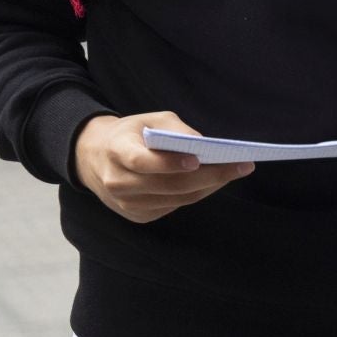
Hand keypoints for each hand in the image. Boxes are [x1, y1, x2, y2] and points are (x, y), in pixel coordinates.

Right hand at [73, 112, 252, 224]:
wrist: (96, 159)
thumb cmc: (131, 134)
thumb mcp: (148, 119)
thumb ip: (175, 129)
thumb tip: (204, 146)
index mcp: (115, 151)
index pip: (141, 162)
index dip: (169, 163)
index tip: (198, 158)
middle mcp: (117, 182)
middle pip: (167, 185)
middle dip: (208, 176)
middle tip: (240, 166)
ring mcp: (127, 204)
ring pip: (175, 199)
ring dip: (208, 186)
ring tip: (235, 171)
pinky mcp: (138, 216)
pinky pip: (173, 206)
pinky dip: (196, 194)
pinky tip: (215, 181)